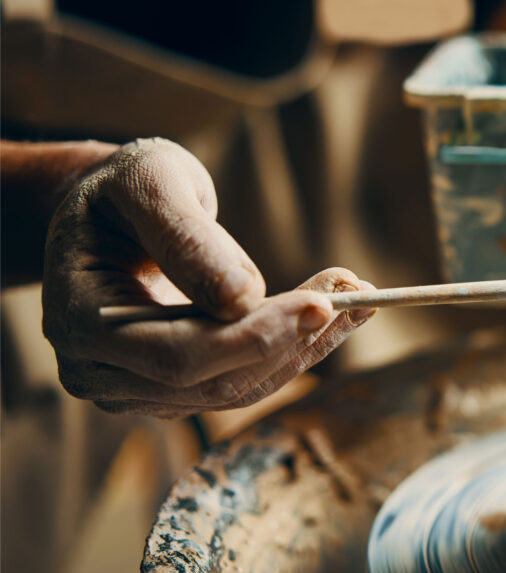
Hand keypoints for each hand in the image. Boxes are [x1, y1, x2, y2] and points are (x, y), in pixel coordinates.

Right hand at [42, 137, 374, 417]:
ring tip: (361, 298)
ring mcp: (137, 388)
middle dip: (292, 339)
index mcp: (78, 321)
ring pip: (238, 388)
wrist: (113, 210)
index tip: (321, 304)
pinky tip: (339, 314)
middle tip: (358, 294)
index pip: (176, 355)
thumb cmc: (126, 187)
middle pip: (213, 382)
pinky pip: (245, 378)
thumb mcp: (150, 183)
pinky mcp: (175, 388)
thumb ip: (186, 237)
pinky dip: (296, 347)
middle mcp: (100, 371)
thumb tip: (241, 297)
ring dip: (307, 346)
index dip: (252, 337)